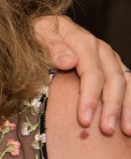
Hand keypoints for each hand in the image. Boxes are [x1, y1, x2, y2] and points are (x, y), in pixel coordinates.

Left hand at [34, 16, 130, 135]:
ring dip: (128, 108)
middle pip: (113, 79)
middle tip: (106, 130)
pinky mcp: (113, 68)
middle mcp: (102, 50)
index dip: (90, 96)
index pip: (92, 72)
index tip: (84, 119)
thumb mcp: (37, 33)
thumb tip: (69, 62)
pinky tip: (129, 122)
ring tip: (127, 131)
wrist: (42, 27)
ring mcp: (110, 60)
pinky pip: (129, 86)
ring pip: (127, 83)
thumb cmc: (35, 33)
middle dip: (111, 107)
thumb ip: (51, 46)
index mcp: (83, 41)